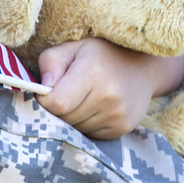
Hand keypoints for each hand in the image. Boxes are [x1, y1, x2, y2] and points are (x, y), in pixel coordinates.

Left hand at [36, 38, 183, 139]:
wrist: (141, 67)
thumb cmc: (99, 56)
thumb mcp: (72, 48)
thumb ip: (50, 62)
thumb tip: (41, 89)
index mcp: (93, 73)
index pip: (56, 103)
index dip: (45, 100)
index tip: (48, 92)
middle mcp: (109, 96)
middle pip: (64, 119)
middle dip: (57, 111)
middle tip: (65, 95)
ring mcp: (118, 115)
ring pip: (75, 130)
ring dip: (71, 119)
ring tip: (82, 100)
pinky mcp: (122, 128)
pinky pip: (89, 135)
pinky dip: (85, 125)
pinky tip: (93, 109)